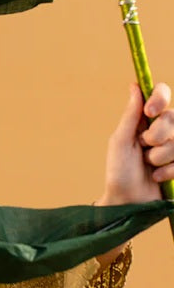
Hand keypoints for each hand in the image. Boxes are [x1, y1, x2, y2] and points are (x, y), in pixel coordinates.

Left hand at [98, 82, 173, 204]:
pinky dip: (168, 170)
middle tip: (144, 148)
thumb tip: (135, 85)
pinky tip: (157, 177)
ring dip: (160, 156)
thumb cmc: (118, 172)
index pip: (162, 94)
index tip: (150, 111)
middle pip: (173, 117)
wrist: (127, 201)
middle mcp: (163, 129)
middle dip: (157, 135)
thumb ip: (130, 115)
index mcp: (145, 120)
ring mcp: (173, 146)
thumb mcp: (120, 142)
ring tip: (148, 166)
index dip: (160, 98)